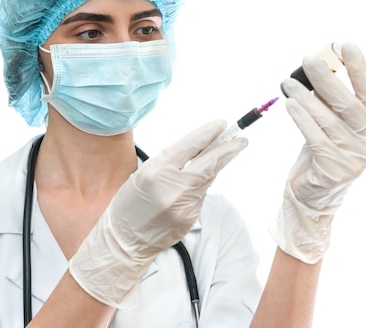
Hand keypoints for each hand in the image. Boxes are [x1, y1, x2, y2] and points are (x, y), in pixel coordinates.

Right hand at [69, 120, 247, 306]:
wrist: (125, 240)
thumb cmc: (129, 204)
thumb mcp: (143, 173)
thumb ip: (170, 160)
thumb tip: (197, 146)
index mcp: (158, 171)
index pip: (190, 146)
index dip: (208, 133)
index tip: (221, 125)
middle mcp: (174, 188)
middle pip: (210, 163)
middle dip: (228, 149)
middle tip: (241, 139)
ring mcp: (185, 205)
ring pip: (208, 179)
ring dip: (214, 166)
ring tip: (220, 155)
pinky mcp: (191, 218)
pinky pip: (201, 195)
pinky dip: (201, 186)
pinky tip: (192, 185)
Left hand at [271, 42, 365, 263]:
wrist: (313, 195)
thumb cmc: (321, 153)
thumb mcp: (331, 125)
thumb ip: (330, 103)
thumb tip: (316, 68)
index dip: (359, 68)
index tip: (346, 45)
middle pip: (348, 104)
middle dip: (326, 78)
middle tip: (307, 59)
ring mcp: (354, 158)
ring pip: (327, 120)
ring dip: (305, 97)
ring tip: (288, 83)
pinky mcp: (334, 170)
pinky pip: (314, 137)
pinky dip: (301, 118)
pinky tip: (290, 104)